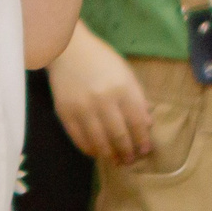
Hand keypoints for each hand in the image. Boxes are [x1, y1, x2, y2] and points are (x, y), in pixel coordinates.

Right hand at [49, 22, 152, 163]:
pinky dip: (89, 149)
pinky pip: (79, 139)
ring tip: (116, 160)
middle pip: (119, 135)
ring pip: (99, 141)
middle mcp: (103, 100)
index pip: (137, 122)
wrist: (68, 50)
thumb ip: (137, 98)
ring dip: (110, 155)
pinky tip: (96, 152)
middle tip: (130, 160)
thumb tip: (147, 125)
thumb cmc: (101, 59)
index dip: (142, 140)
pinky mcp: (65, 113)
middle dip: (127, 152)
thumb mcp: (126, 73)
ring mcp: (82, 108)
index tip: (145, 150)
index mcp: (122, 88)